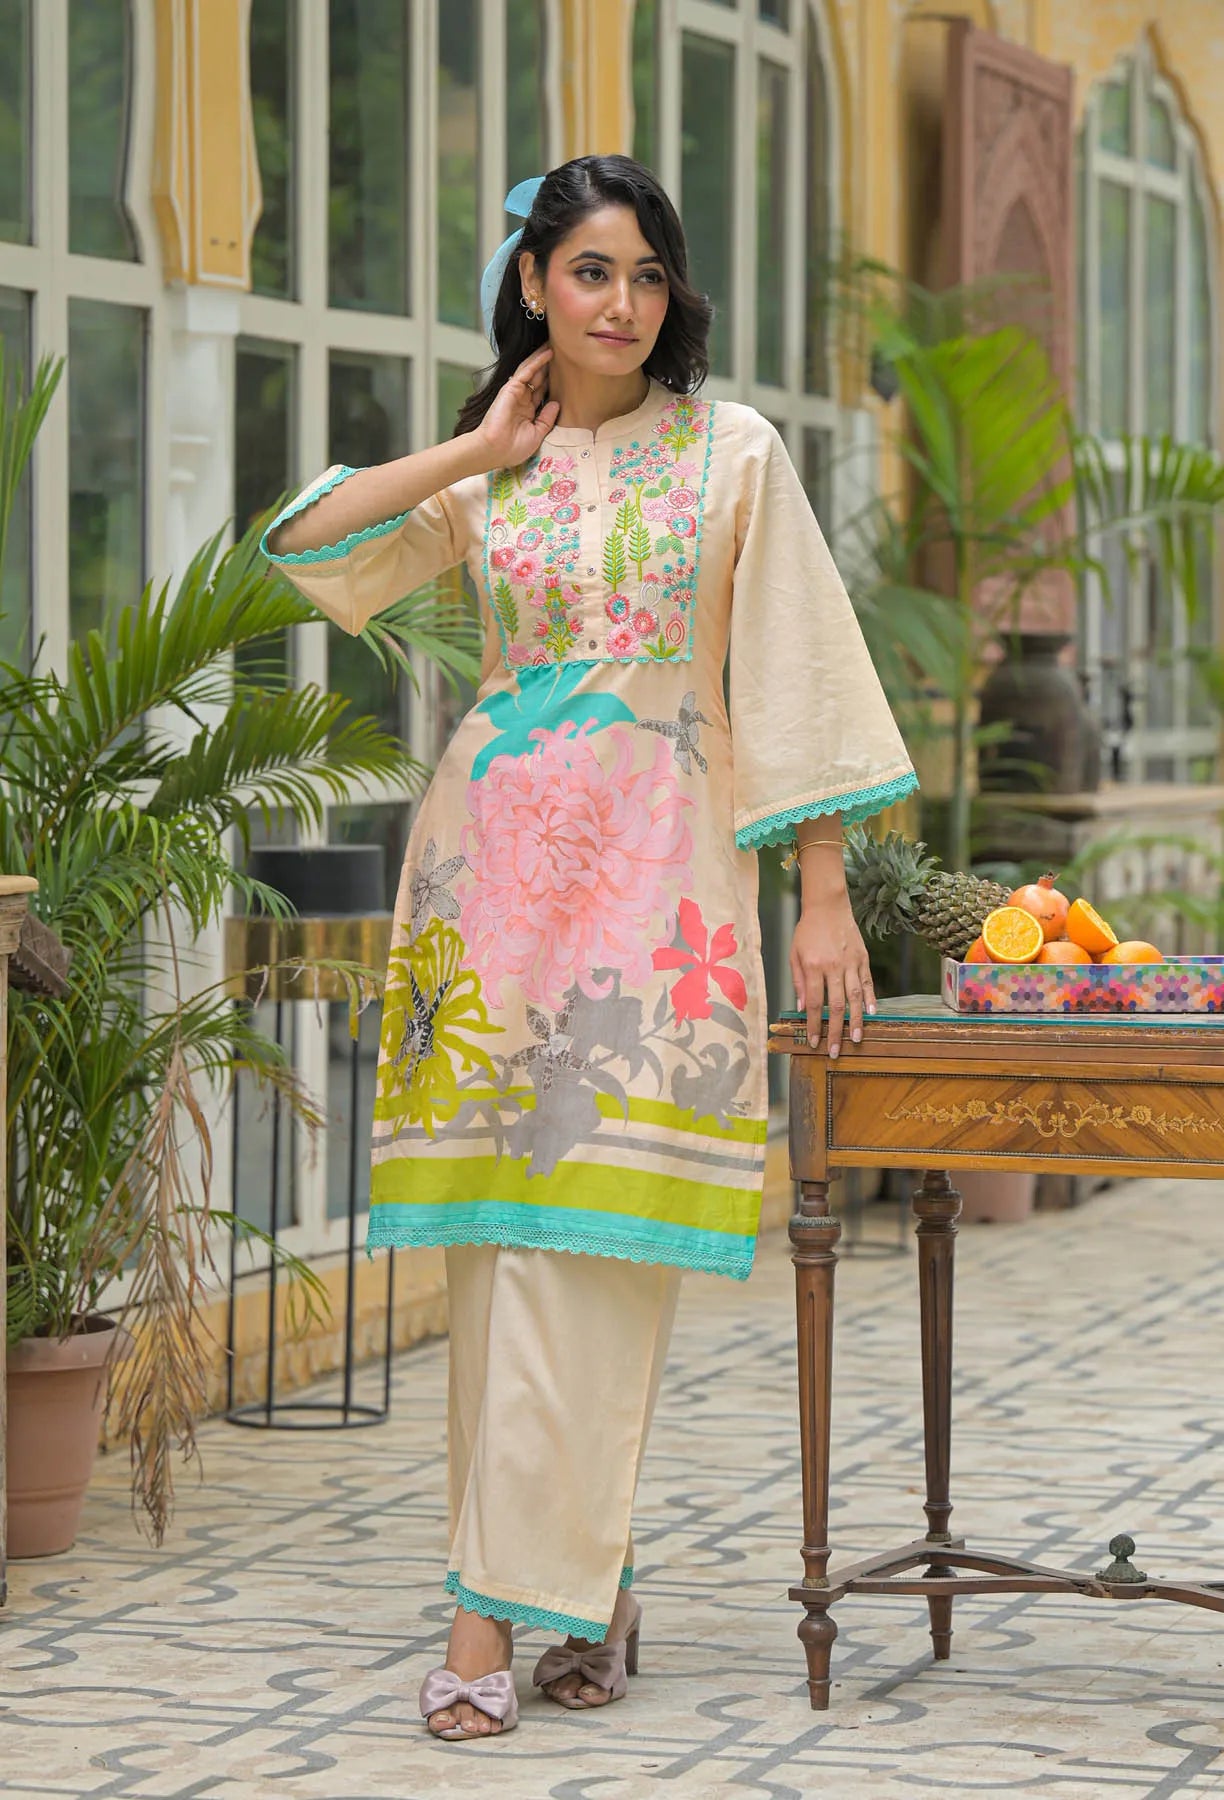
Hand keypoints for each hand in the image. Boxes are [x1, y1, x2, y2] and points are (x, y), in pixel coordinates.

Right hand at [474, 347, 559, 468]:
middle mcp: (522, 401)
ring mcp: (516, 394)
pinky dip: (536, 362)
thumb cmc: (511, 449)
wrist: (494, 450)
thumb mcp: (537, 435)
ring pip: (532, 371)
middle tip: (561, 352)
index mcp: (527, 412)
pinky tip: (547, 353)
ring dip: (542, 358)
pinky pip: (526, 372)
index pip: (542, 393)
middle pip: (538, 379)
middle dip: (548, 366)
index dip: (552, 382)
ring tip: (553, 346)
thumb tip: (556, 403)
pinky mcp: (510, 389)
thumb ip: (547, 419)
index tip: (565, 372)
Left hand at [789, 893, 874, 1057]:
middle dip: (836, 1031)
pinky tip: (871, 1014)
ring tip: (857, 1038)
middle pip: (836, 1005)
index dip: (814, 1025)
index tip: (814, 1042)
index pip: (815, 1003)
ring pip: (855, 997)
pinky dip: (870, 999)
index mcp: (813, 966)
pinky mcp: (863, 958)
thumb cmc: (807, 931)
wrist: (828, 906)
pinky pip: (867, 982)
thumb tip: (802, 1008)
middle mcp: (834, 966)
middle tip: (836, 1050)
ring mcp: (851, 962)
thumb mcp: (794, 954)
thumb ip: (798, 982)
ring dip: (856, 1020)